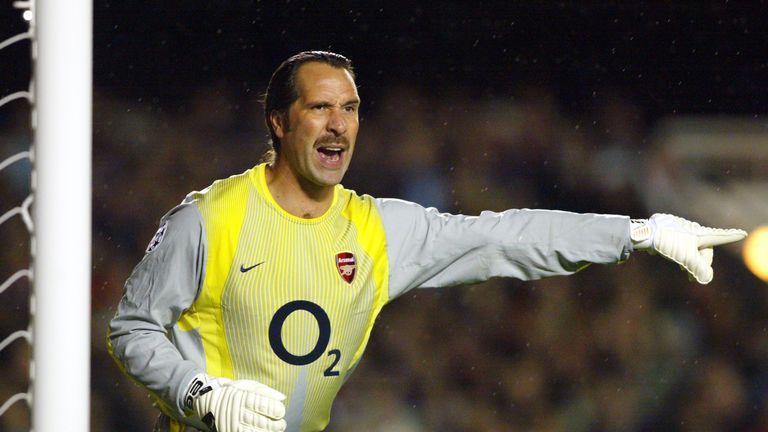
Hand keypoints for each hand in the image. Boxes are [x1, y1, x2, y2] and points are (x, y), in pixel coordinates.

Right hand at [186, 374, 286, 431]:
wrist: (209, 400)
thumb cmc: (234, 391)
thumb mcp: (248, 385)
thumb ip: (266, 391)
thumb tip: (282, 398)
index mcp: (242, 396)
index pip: (262, 405)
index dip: (275, 410)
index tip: (281, 411)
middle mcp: (237, 411)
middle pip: (260, 421)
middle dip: (275, 424)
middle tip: (282, 424)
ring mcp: (232, 423)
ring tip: (276, 430)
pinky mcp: (229, 431)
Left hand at [630, 213, 746, 283]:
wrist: (643, 234)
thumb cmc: (668, 243)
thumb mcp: (687, 258)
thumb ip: (700, 269)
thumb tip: (706, 279)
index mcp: (700, 234)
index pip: (719, 236)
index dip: (731, 236)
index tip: (742, 233)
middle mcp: (691, 229)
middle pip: (702, 248)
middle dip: (698, 262)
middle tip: (689, 275)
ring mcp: (678, 228)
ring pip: (688, 246)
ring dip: (686, 259)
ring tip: (679, 268)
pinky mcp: (666, 230)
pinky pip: (675, 243)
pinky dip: (674, 252)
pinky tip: (663, 254)